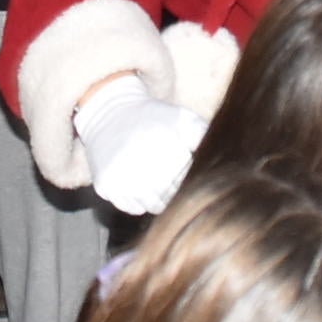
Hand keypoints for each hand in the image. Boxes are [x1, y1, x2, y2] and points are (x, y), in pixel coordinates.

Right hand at [75, 74, 205, 215]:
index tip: (182, 159)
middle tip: (168, 168)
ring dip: (159, 195)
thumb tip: (216, 156)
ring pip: (154, 206)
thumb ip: (202, 135)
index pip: (188, 179)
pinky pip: (134, 208)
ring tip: (155, 174)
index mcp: (163, 145)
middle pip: (172, 195)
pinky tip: (138, 179)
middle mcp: (140, 163)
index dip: (188, 172)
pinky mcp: (106, 186)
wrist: (109, 113)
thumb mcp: (182, 117)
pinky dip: (139, 199)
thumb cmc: (153, 117)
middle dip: (175, 185)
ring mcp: (121, 177)